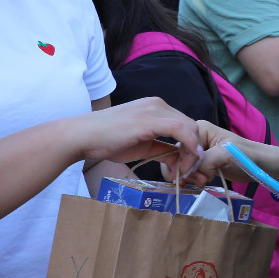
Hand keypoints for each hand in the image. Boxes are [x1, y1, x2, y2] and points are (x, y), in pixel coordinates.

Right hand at [66, 97, 202, 175]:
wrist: (83, 136)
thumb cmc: (106, 140)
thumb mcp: (141, 146)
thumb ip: (162, 150)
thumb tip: (180, 161)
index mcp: (156, 108)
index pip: (186, 125)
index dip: (192, 147)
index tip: (187, 168)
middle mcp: (158, 104)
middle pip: (192, 126)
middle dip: (196, 151)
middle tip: (189, 173)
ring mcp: (155, 109)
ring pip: (191, 128)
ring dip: (193, 153)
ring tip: (185, 172)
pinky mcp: (150, 120)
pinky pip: (182, 130)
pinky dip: (189, 148)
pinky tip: (184, 164)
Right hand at [182, 121, 278, 186]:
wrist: (260, 166)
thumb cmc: (246, 155)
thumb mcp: (224, 155)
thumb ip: (203, 161)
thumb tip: (185, 172)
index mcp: (198, 129)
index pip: (180, 146)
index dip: (185, 163)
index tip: (199, 174)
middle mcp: (194, 139)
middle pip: (177, 157)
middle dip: (187, 172)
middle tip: (202, 180)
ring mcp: (197, 152)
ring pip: (180, 167)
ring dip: (189, 177)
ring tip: (204, 182)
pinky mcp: (201, 164)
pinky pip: (187, 173)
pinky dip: (192, 180)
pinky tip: (203, 183)